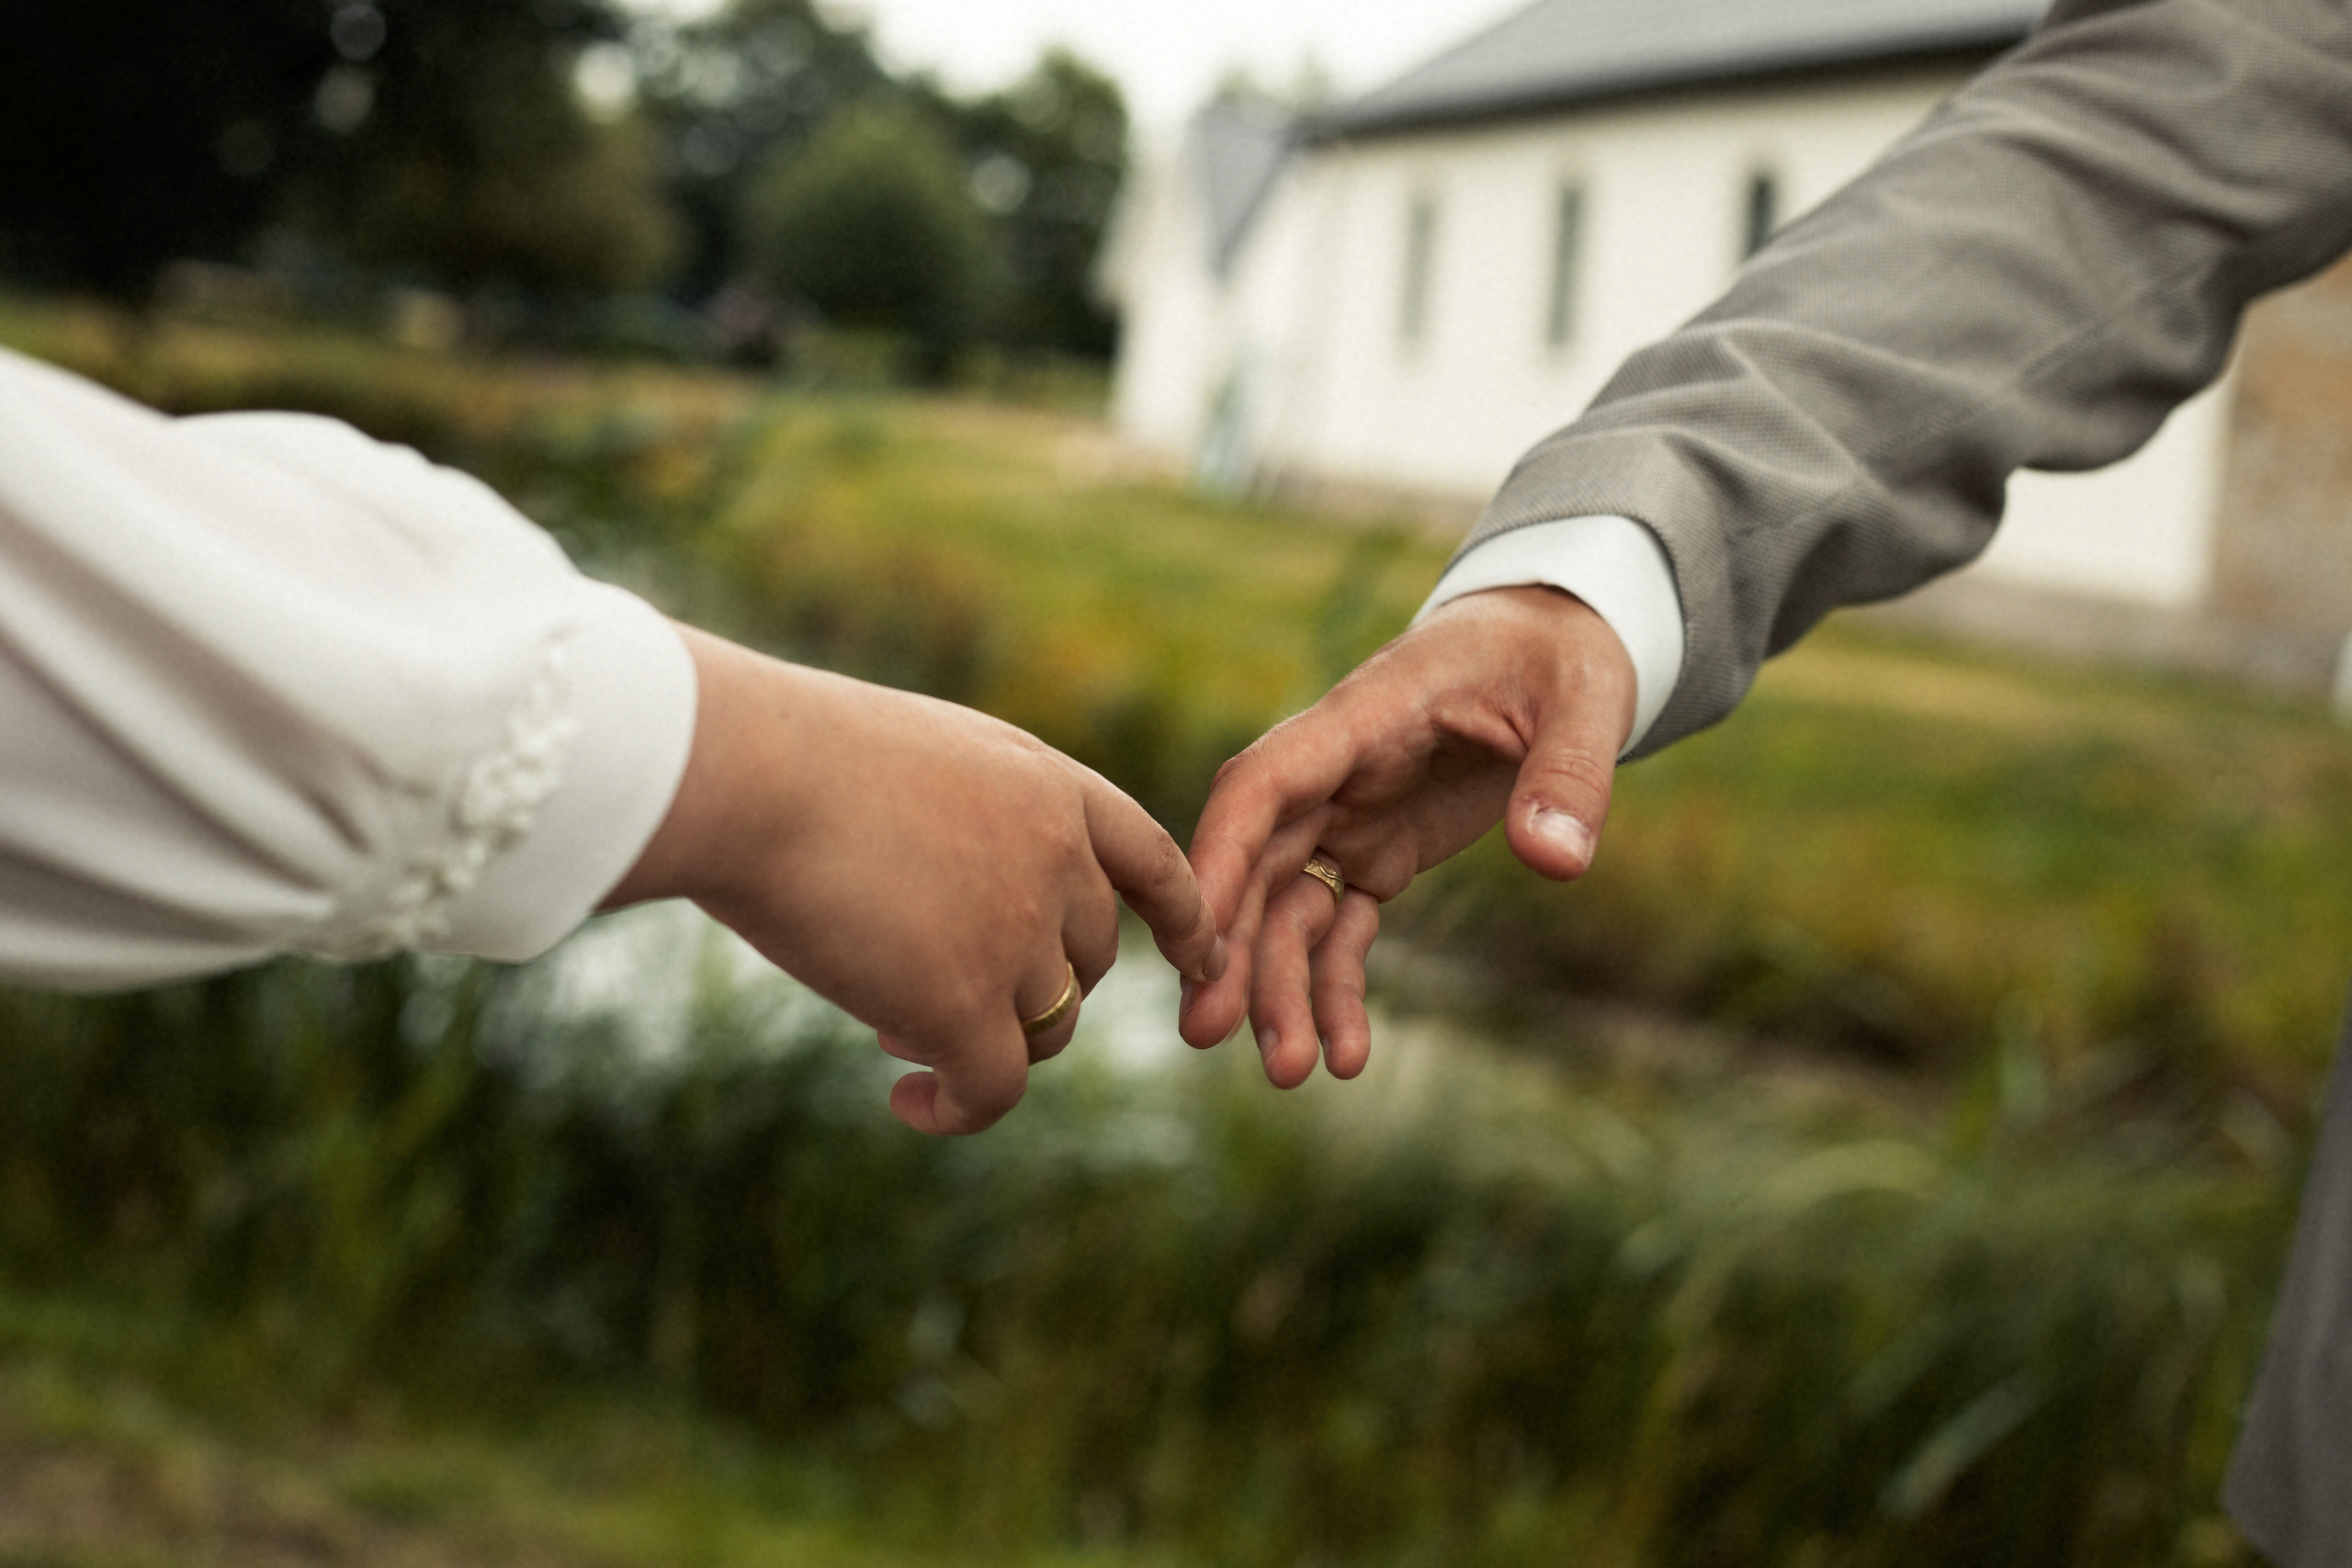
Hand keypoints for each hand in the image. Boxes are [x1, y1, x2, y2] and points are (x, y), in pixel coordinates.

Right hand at [604, 625, 1224, 1133]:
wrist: (751, 775)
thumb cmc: (793, 753)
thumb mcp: (914, 759)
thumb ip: (963, 817)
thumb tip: (943, 890)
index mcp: (1050, 787)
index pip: (1152, 859)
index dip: (1183, 916)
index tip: (1199, 956)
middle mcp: (1057, 861)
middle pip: (1088, 958)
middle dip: (1028, 985)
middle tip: (930, 988)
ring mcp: (1019, 936)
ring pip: (1047, 1028)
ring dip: (981, 1040)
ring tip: (892, 1028)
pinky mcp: (965, 1005)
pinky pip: (992, 1089)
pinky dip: (958, 1109)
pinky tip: (909, 1105)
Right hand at [1180, 586, 1635, 1085]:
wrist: (1552, 647)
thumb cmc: (1559, 655)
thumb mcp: (1585, 697)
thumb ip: (1568, 773)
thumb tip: (1555, 861)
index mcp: (1363, 716)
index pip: (1264, 783)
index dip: (1222, 856)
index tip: (1195, 934)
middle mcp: (1334, 772)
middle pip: (1258, 864)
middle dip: (1231, 949)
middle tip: (1209, 1036)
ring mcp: (1349, 816)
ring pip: (1288, 909)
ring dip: (1280, 987)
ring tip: (1292, 1072)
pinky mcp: (1376, 852)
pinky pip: (1338, 927)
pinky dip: (1337, 987)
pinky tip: (1346, 1054)